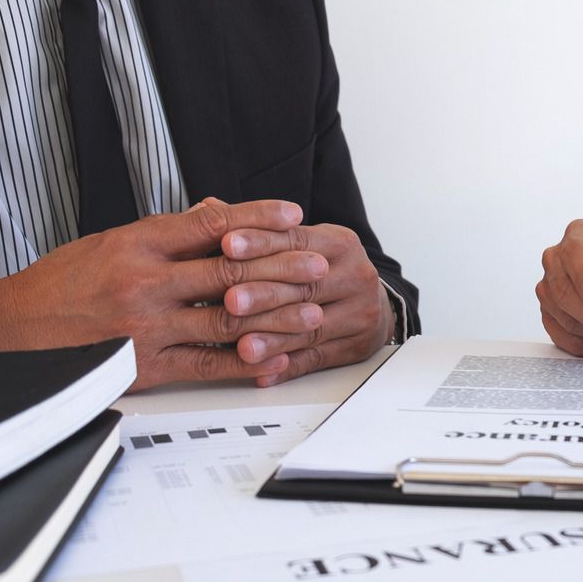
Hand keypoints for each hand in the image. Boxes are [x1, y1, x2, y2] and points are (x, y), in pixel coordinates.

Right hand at [0, 198, 323, 390]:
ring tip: (310, 313)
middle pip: (229, 271)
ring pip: (226, 321)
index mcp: (137, 243)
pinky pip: (205, 365)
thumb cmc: (61, 284)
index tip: (294, 216)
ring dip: (275, 318)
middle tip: (318, 264)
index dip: (258, 219)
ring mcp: (147, 326)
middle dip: (282, 268)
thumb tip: (217, 212)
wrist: (11, 331)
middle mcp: (145, 282)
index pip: (211, 224)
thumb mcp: (111, 242)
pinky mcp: (145, 366)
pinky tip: (273, 359)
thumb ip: (168, 232)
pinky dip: (243, 363)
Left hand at [215, 221, 395, 386]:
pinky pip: (317, 359)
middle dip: (263, 293)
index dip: (261, 243)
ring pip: (310, 327)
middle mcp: (356, 276)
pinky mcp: (356, 347)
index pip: (297, 241)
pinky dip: (286, 367)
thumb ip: (259, 232)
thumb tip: (210, 209)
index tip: (227, 245)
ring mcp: (360, 313)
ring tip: (241, 346)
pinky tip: (262, 373)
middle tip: (229, 300)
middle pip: (305, 286)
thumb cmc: (324, 271)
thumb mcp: (300, 244)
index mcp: (341, 243)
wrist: (372, 303)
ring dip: (273, 338)